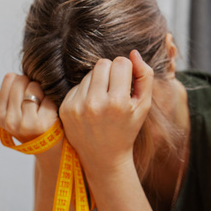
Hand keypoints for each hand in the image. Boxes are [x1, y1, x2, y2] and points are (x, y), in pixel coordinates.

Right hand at [0, 73, 58, 151]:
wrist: (50, 150)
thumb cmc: (33, 126)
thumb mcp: (14, 114)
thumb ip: (11, 96)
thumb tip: (13, 75)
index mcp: (0, 115)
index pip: (10, 79)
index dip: (21, 82)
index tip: (26, 93)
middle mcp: (10, 120)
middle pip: (21, 81)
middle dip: (31, 85)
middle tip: (36, 100)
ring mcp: (26, 123)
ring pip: (34, 87)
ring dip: (42, 92)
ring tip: (43, 106)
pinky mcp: (43, 123)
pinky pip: (47, 97)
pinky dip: (51, 101)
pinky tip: (51, 112)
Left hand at [59, 50, 153, 173]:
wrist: (104, 158)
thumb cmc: (127, 129)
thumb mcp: (143, 106)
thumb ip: (145, 77)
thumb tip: (133, 53)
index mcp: (117, 103)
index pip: (121, 63)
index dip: (126, 70)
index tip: (127, 84)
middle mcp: (95, 104)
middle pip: (103, 63)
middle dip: (111, 73)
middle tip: (115, 90)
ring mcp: (77, 106)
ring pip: (89, 73)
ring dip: (98, 82)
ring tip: (103, 101)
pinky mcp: (65, 108)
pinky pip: (78, 85)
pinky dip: (86, 92)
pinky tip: (91, 108)